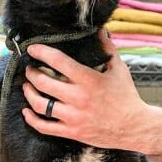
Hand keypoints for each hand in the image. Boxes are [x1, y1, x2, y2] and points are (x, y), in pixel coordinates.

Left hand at [22, 30, 148, 150]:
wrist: (134, 127)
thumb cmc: (126, 96)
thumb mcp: (118, 69)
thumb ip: (107, 48)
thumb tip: (100, 29)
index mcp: (89, 80)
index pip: (59, 62)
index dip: (42, 52)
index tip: (32, 48)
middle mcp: (78, 98)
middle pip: (43, 83)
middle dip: (32, 73)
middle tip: (29, 68)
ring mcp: (73, 117)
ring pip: (40, 104)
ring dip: (29, 93)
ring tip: (27, 86)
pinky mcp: (72, 132)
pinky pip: (44, 127)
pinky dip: (31, 119)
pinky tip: (27, 112)